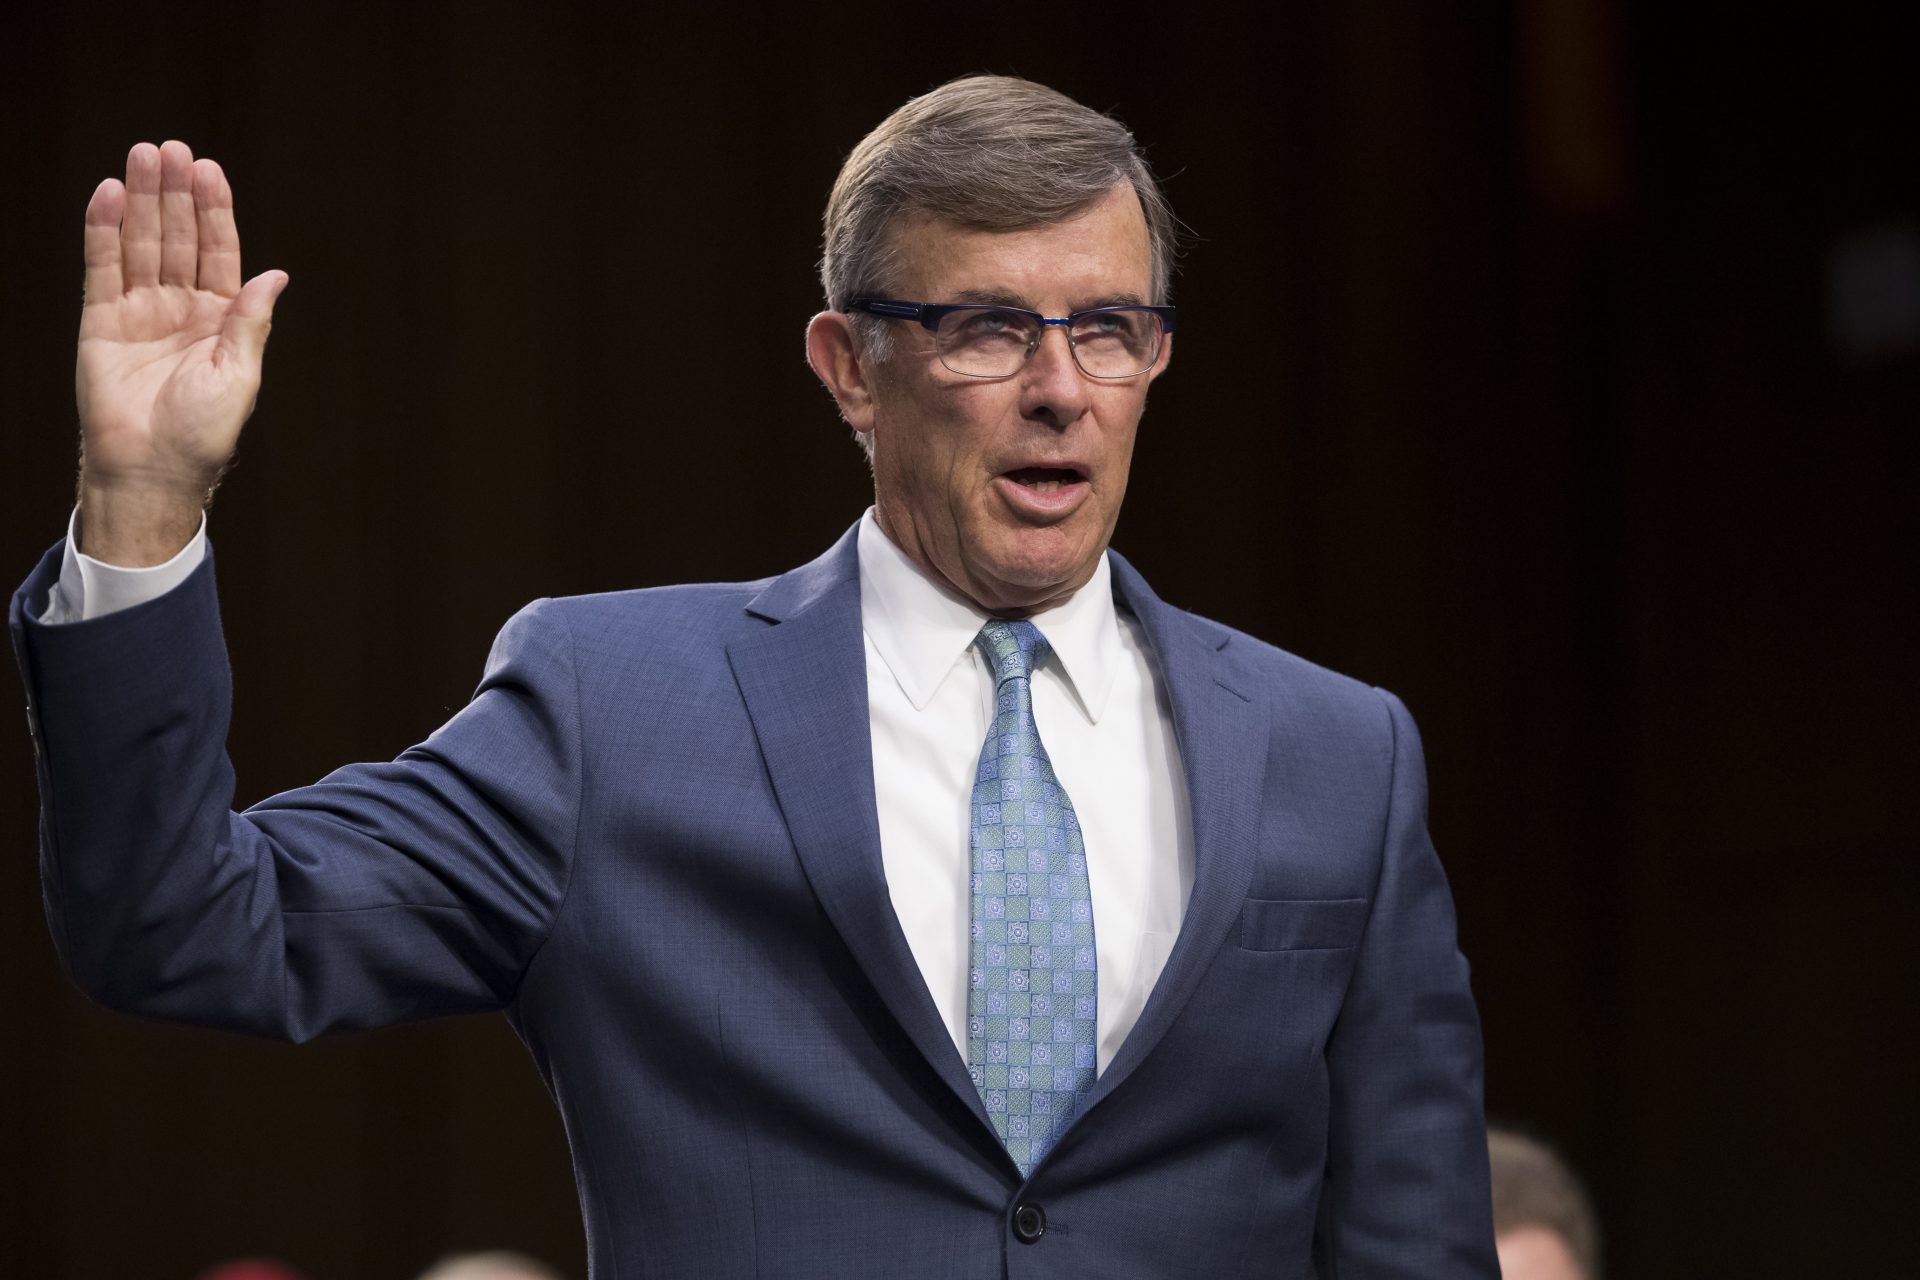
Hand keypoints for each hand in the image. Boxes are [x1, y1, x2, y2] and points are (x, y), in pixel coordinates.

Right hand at [75, 140, 288, 564]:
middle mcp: (181, 308)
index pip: (217, 252)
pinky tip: (109, 194)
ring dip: (141, 200)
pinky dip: (103, 230)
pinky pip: (102, 267)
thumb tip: (276, 275)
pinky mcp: (101, 321)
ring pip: (140, 244)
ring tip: (142, 156)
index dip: (213, 211)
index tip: (209, 170)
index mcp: (221, 320)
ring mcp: (140, 312)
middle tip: (172, 150)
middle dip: (175, 194)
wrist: (151, 468)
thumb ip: (250, 322)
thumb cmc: (201, 433)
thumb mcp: (238, 375)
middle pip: (177, 237)